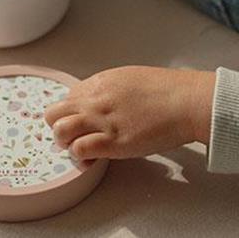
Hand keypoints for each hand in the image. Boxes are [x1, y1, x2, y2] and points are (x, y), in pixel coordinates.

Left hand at [44, 66, 215, 165]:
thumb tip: (98, 100)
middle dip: (59, 127)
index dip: (71, 113)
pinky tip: (91, 159)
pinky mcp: (114, 142)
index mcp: (99, 83)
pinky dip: (80, 157)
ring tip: (80, 148)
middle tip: (74, 136)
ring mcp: (103, 121)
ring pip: (59, 131)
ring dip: (65, 142)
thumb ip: (108, 90)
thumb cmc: (165, 90)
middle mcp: (95, 100)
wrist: (185, 100)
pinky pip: (80, 149)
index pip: (67, 98)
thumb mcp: (127, 79)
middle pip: (54, 114)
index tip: (80, 121)